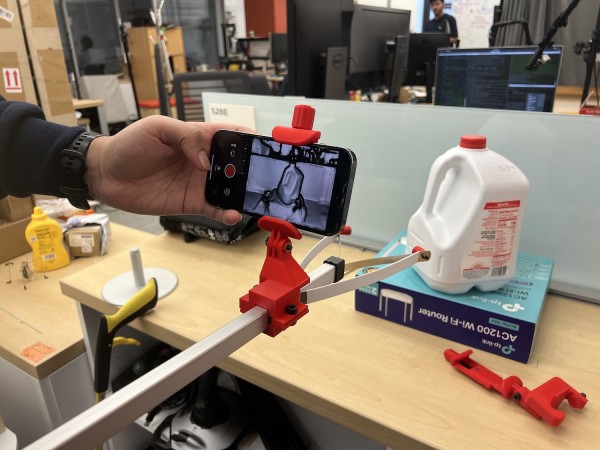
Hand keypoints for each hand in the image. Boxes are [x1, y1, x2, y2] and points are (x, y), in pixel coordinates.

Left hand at [84, 115, 252, 224]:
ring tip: (252, 198)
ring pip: (229, 189)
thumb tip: (206, 160)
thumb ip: (186, 137)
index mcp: (198, 138)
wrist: (105, 174)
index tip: (263, 147)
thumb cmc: (129, 145)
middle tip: (263, 178)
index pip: (231, 136)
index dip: (249, 139)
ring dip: (242, 194)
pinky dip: (226, 213)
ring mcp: (198, 183)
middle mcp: (203, 161)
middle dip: (252, 170)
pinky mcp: (190, 203)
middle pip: (236, 165)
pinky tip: (232, 214)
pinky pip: (214, 209)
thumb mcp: (157, 129)